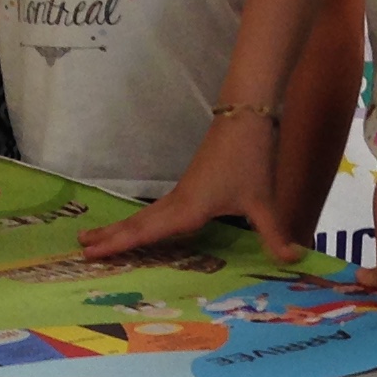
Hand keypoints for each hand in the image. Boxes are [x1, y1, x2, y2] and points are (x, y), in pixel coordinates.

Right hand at [78, 111, 288, 259]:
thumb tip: (296, 259)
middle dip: (109, 238)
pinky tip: (136, 230)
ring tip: (93, 239)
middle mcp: (178, 202)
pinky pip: (155, 212)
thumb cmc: (251, 158)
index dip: (119, 244)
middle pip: (136, 224)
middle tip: (80, 249)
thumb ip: (275, 234)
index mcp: (189, 209)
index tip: (93, 253)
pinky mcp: (188, 187)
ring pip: (143, 217)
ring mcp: (180, 194)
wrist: (246, 117)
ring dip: (119, 229)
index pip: (147, 232)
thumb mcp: (264, 201)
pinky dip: (139, 224)